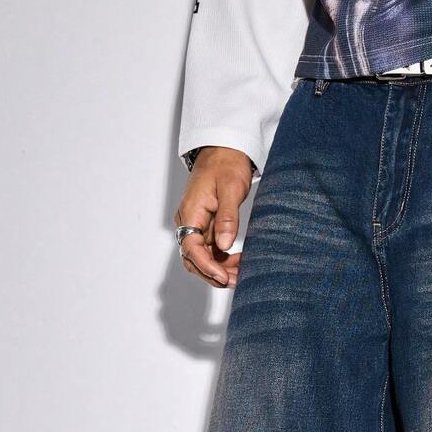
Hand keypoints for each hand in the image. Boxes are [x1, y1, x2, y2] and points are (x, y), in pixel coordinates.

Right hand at [174, 147, 253, 287]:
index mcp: (190, 212)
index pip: (191, 249)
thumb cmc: (226, 164)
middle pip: (194, 259)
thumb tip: (224, 245)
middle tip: (237, 281)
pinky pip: (211, 251)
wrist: (224, 151)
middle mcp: (189, 222)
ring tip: (242, 274)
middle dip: (213, 273)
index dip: (207, 267)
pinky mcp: (207, 228)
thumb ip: (227, 218)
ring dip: (221, 270)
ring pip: (204, 258)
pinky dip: (224, 261)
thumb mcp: (231, 189)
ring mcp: (197, 226)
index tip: (223, 277)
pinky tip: (240, 263)